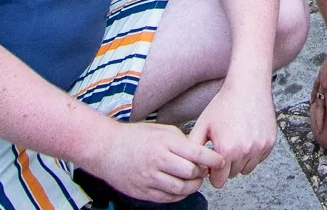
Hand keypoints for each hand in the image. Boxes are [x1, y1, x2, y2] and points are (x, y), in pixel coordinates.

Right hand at [85, 119, 223, 203]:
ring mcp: (149, 178)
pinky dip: (179, 194)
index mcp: (164, 142)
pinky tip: (180, 186)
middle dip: (202, 173)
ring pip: (181, 188)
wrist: (106, 148)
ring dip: (192, 186)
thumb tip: (200, 151)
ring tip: (193, 179)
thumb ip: (181, 140)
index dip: (212, 159)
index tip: (220, 160)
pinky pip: (168, 197)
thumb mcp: (160, 130)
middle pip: (191, 173)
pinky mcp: (143, 191)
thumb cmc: (134, 136)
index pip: (196, 153)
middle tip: (204, 170)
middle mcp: (158, 160)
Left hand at [189, 83, 277, 186]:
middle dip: (226, 165)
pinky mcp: (270, 143)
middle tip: (224, 145)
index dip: (213, 174)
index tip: (212, 164)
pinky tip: (247, 136)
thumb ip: (193, 148)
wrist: (248, 86)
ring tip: (235, 141)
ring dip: (240, 161)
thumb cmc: (224, 103)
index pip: (219, 181)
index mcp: (226, 150)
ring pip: (247, 168)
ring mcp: (260, 147)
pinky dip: (253, 153)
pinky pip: (259, 158)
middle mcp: (245, 151)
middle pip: (232, 175)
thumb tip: (192, 167)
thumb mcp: (203, 124)